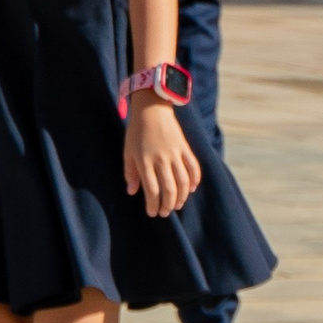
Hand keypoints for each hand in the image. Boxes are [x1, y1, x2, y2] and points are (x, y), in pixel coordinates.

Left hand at [123, 96, 200, 217]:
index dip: (153, 205)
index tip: (152, 213)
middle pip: (169, 189)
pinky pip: (194, 167)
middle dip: (168, 205)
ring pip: (183, 181)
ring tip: (177, 205)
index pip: (152, 190)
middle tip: (165, 213)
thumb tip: (132, 192)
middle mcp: (161, 159)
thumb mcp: (127, 152)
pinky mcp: (185, 148)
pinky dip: (195, 180)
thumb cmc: (136, 132)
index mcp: (145, 162)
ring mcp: (175, 153)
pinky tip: (191, 189)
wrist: (152, 110)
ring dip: (181, 196)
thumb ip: (130, 173)